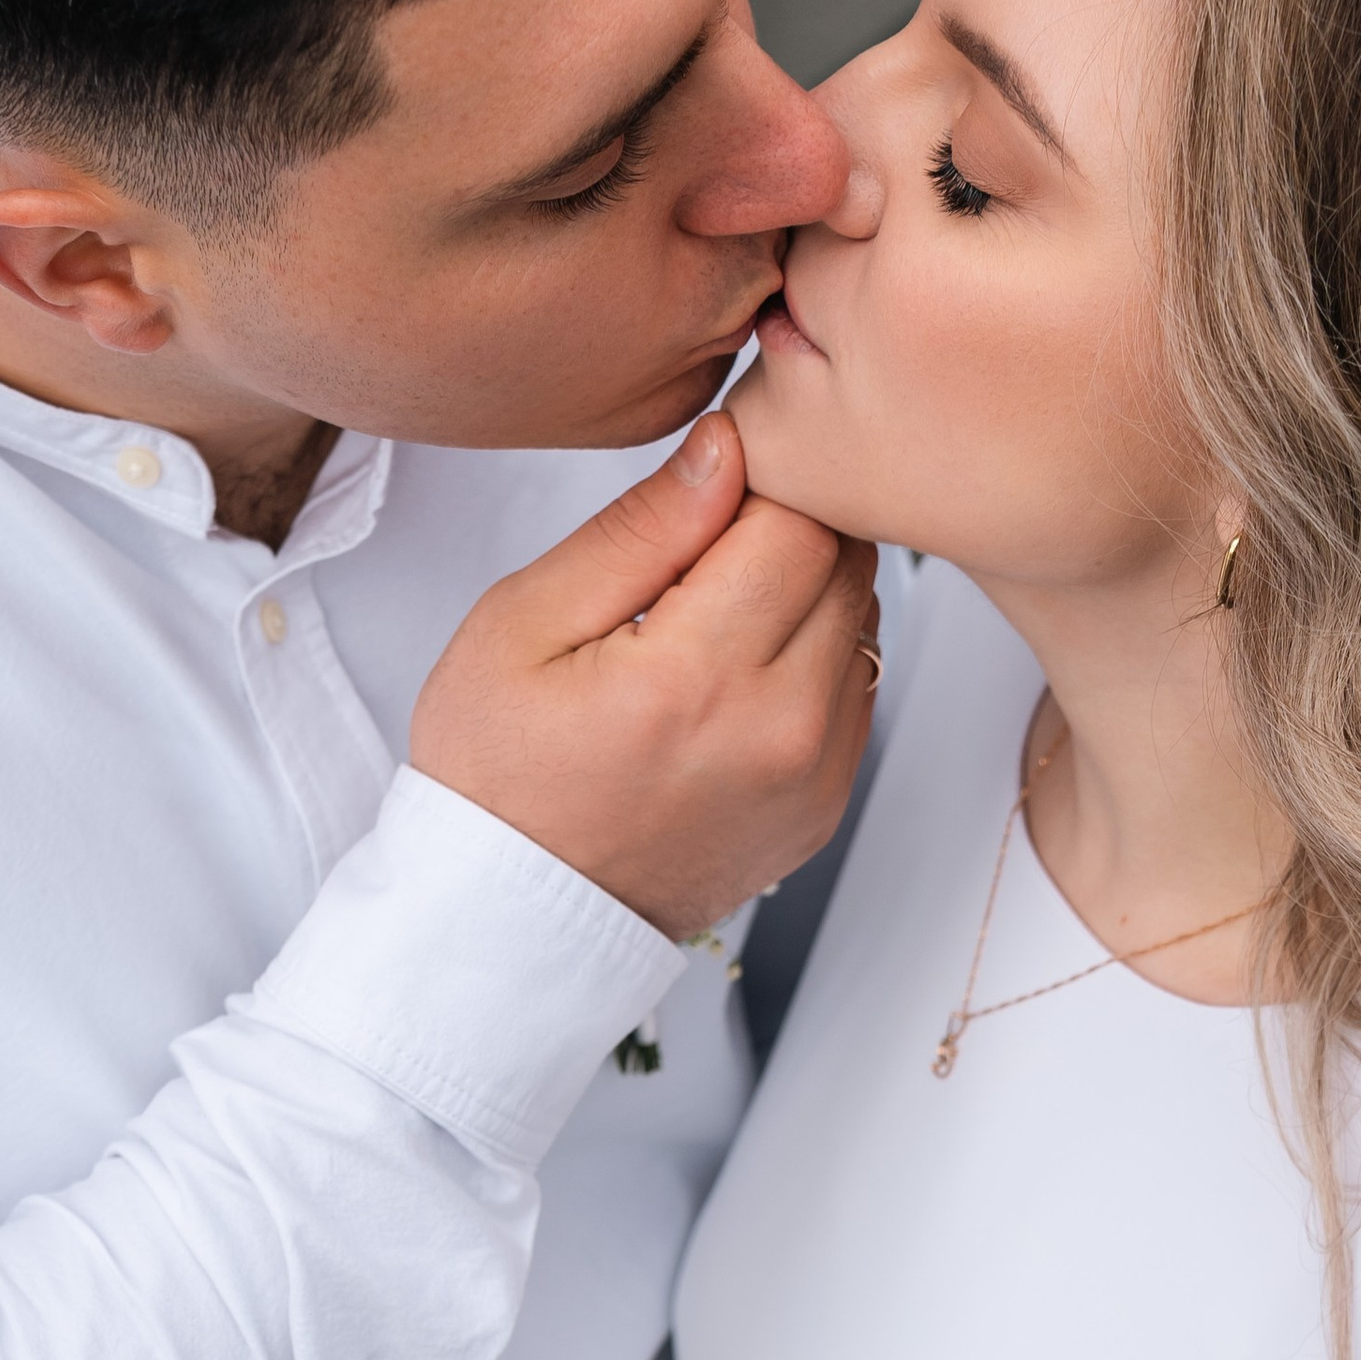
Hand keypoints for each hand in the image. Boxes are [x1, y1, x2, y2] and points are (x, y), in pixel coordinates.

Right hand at [410, 413, 877, 939]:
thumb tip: (726, 446)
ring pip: (862, 619)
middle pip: (846, 562)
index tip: (707, 492)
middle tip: (701, 555)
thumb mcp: (524, 624)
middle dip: (787, 530)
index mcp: (697, 676)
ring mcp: (815, 775)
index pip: (799, 519)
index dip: (759, 480)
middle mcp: (780, 729)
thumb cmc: (498, 771)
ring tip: (712, 618)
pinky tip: (732, 675)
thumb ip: (637, 531)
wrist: (519, 913)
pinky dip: (812, 658)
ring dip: (805, 593)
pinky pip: (857, 687)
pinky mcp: (827, 804)